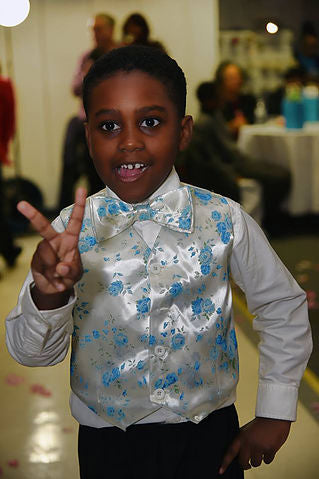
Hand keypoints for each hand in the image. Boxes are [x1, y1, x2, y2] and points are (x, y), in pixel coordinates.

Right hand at [17, 188, 86, 304]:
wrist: (54, 288)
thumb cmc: (69, 274)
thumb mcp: (76, 274)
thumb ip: (71, 270)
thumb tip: (61, 267)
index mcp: (70, 240)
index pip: (75, 221)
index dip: (79, 205)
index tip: (81, 189)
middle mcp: (55, 241)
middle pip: (43, 227)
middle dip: (32, 216)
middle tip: (21, 205)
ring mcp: (43, 250)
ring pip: (46, 255)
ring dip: (55, 269)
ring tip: (59, 275)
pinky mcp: (35, 260)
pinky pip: (43, 268)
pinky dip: (51, 278)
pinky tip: (54, 280)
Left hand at [219, 417, 290, 474]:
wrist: (274, 417)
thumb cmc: (261, 423)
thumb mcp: (247, 430)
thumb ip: (242, 441)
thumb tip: (239, 453)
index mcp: (241, 437)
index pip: (230, 452)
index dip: (225, 462)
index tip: (221, 470)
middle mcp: (248, 443)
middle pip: (243, 462)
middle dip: (246, 465)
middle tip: (248, 464)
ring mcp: (259, 447)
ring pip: (256, 463)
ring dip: (259, 459)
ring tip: (261, 449)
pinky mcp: (269, 450)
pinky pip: (267, 461)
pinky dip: (268, 457)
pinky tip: (269, 448)